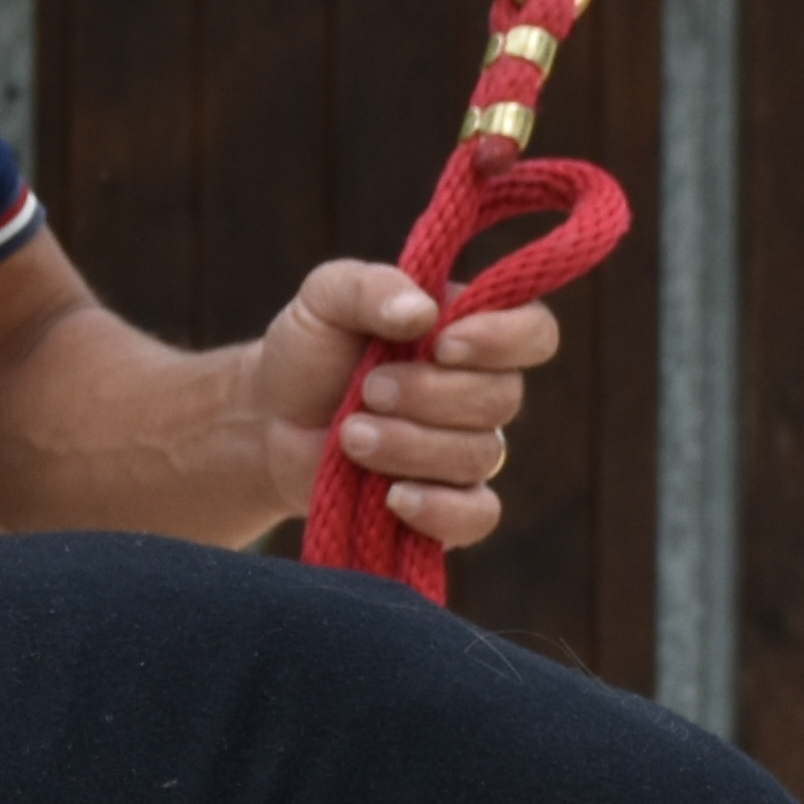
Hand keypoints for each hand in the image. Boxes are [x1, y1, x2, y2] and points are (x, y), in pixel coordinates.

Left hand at [234, 260, 558, 555]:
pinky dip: (439, 510)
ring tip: (350, 435)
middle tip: (367, 389)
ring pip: (477, 455)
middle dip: (428, 395)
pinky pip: (476, 516)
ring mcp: (466, 452)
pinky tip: (393, 498)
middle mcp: (481, 392)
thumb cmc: (311, 350)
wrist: (270, 420)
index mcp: (470, 332)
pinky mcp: (444, 506)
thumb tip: (422, 312)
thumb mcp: (326, 298)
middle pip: (501, 398)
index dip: (502, 339)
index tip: (441, 343)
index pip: (534, 333)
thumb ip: (371, 287)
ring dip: (409, 445)